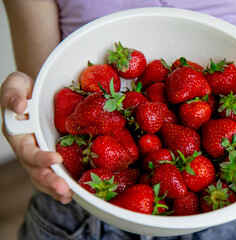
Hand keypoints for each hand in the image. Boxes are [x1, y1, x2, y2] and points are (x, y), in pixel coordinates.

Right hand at [1, 72, 72, 203]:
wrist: (38, 92)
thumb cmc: (25, 89)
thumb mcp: (15, 85)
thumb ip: (12, 95)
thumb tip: (18, 107)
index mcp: (18, 136)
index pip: (27, 151)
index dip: (40, 157)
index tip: (55, 159)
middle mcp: (29, 149)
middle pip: (36, 171)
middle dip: (50, 181)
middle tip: (64, 190)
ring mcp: (41, 154)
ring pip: (45, 176)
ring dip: (56, 188)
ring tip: (68, 196)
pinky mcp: (54, 154)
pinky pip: (57, 172)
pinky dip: (64, 184)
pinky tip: (73, 193)